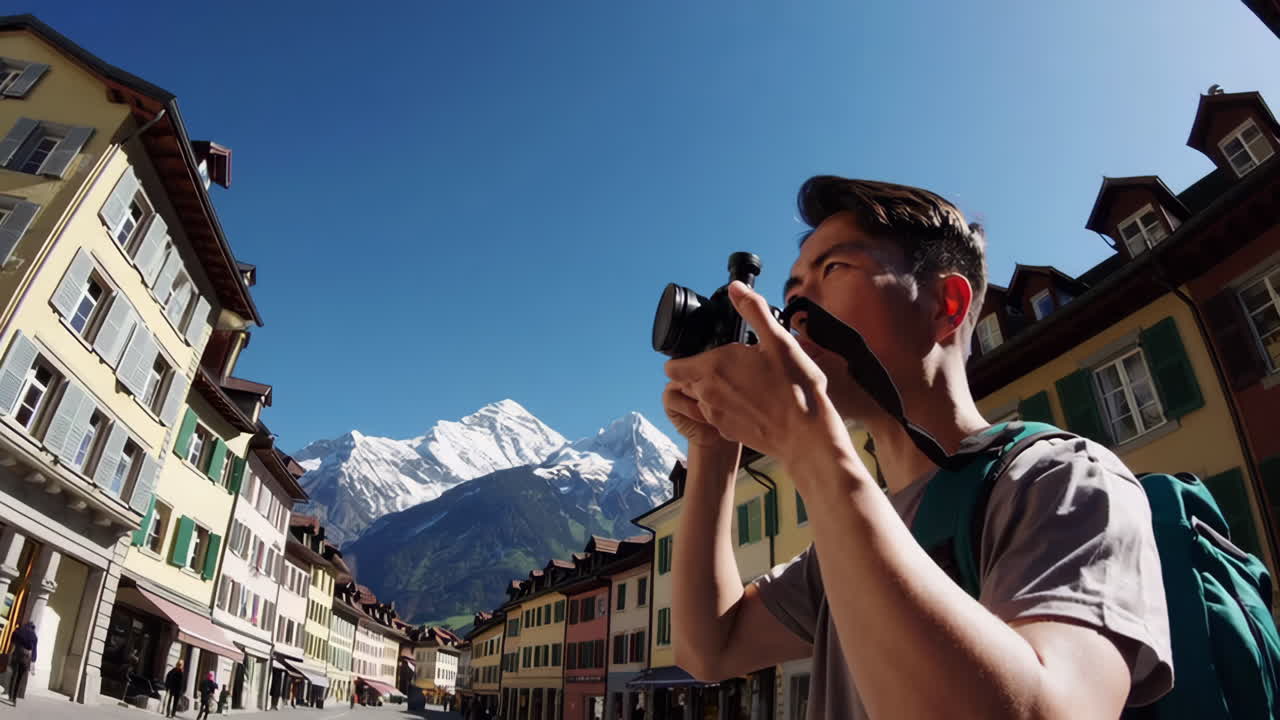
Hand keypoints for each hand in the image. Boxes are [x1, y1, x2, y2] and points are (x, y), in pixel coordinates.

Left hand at [664, 281, 852, 465]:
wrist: (806, 436)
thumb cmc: (794, 389)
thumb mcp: (778, 340)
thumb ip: (753, 310)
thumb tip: (736, 287)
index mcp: (713, 367)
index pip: (672, 366)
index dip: (684, 357)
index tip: (705, 352)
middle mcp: (706, 393)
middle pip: (687, 380)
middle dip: (702, 371)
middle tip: (733, 365)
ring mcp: (715, 416)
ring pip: (701, 398)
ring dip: (714, 390)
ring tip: (746, 384)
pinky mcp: (726, 432)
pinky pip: (716, 415)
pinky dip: (727, 408)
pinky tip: (753, 403)